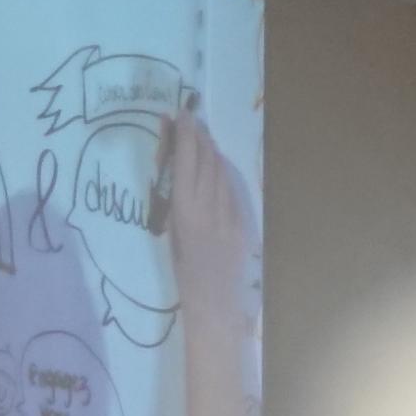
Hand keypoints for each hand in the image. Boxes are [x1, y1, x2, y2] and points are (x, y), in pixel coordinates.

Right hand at [165, 111, 248, 323]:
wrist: (213, 300)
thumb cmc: (183, 272)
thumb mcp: (171, 233)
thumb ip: (174, 200)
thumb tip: (174, 170)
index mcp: (185, 210)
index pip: (186, 160)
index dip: (185, 134)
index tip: (181, 115)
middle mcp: (208, 206)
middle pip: (206, 159)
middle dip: (199, 135)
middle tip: (192, 119)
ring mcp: (229, 212)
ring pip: (221, 171)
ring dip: (212, 150)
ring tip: (203, 137)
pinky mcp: (243, 220)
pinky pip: (232, 188)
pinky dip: (223, 172)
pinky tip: (219, 166)